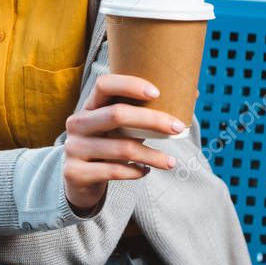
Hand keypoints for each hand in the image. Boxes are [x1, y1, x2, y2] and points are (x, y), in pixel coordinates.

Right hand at [63, 74, 180, 212]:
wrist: (78, 180)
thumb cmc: (108, 146)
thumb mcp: (118, 128)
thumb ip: (145, 114)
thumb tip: (191, 94)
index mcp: (90, 106)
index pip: (104, 85)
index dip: (130, 85)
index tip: (157, 92)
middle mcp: (78, 123)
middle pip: (117, 114)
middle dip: (152, 120)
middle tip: (178, 128)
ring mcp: (74, 147)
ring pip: (121, 148)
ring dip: (152, 155)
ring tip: (171, 162)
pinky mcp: (75, 172)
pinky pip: (113, 171)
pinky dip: (135, 172)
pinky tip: (146, 172)